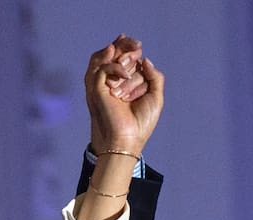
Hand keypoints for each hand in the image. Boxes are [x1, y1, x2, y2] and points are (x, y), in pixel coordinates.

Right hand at [86, 34, 163, 154]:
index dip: (131, 50)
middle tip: (136, 46)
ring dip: (119, 54)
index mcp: (126, 84)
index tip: (138, 47)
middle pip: (114, 55)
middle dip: (125, 47)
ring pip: (105, 59)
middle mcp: (113, 83)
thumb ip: (155, 77)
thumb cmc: (141, 123)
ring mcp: (104, 86)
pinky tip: (125, 73)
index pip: (126, 59)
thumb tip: (145, 59)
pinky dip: (114, 67)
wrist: (128, 140)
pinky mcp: (97, 90)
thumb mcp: (156, 97)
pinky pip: (102, 69)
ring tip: (130, 55)